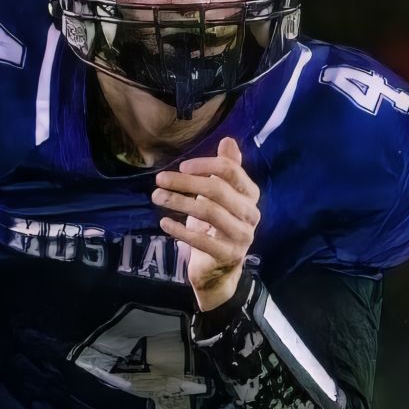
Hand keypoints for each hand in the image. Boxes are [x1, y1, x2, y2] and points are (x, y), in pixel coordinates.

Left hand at [157, 135, 259, 311]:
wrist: (219, 268)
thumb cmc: (216, 225)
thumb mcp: (220, 195)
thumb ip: (226, 169)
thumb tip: (228, 140)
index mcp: (250, 195)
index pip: (230, 171)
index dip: (204, 165)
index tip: (181, 166)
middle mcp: (251, 214)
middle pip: (216, 189)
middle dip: (184, 182)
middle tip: (159, 180)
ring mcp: (242, 236)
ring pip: (208, 212)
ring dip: (178, 202)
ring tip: (157, 197)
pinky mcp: (228, 255)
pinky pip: (201, 239)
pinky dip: (179, 229)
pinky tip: (164, 222)